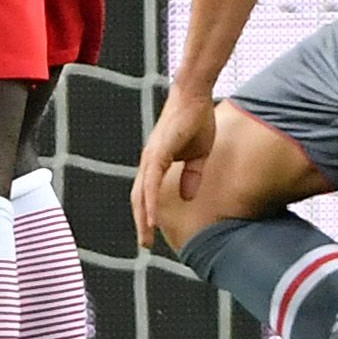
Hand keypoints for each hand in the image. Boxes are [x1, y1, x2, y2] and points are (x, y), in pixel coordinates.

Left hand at [132, 88, 219, 249]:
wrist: (195, 95)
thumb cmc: (196, 119)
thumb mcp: (198, 154)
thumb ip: (192, 175)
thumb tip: (187, 196)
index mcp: (157, 161)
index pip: (146, 192)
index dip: (146, 213)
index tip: (150, 232)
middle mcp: (149, 160)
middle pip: (139, 198)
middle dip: (141, 222)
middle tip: (145, 243)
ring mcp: (151, 156)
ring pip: (141, 194)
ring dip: (142, 218)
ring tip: (145, 238)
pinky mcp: (158, 153)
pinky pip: (151, 183)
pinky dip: (149, 202)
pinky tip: (150, 218)